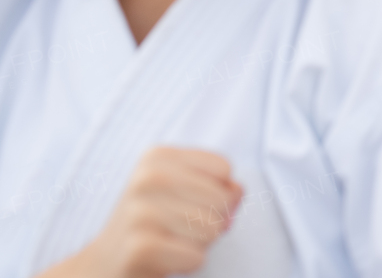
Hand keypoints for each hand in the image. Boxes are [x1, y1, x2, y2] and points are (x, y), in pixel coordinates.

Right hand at [56, 148, 240, 277]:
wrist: (105, 264)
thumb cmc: (155, 224)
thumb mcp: (185, 192)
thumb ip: (221, 186)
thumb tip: (237, 191)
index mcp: (158, 157)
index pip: (224, 169)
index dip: (219, 192)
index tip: (188, 204)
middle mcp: (146, 178)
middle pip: (222, 199)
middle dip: (211, 221)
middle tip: (177, 229)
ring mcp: (140, 212)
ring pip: (212, 229)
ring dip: (198, 244)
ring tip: (169, 241)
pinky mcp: (140, 248)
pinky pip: (197, 257)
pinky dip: (187, 263)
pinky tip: (163, 259)